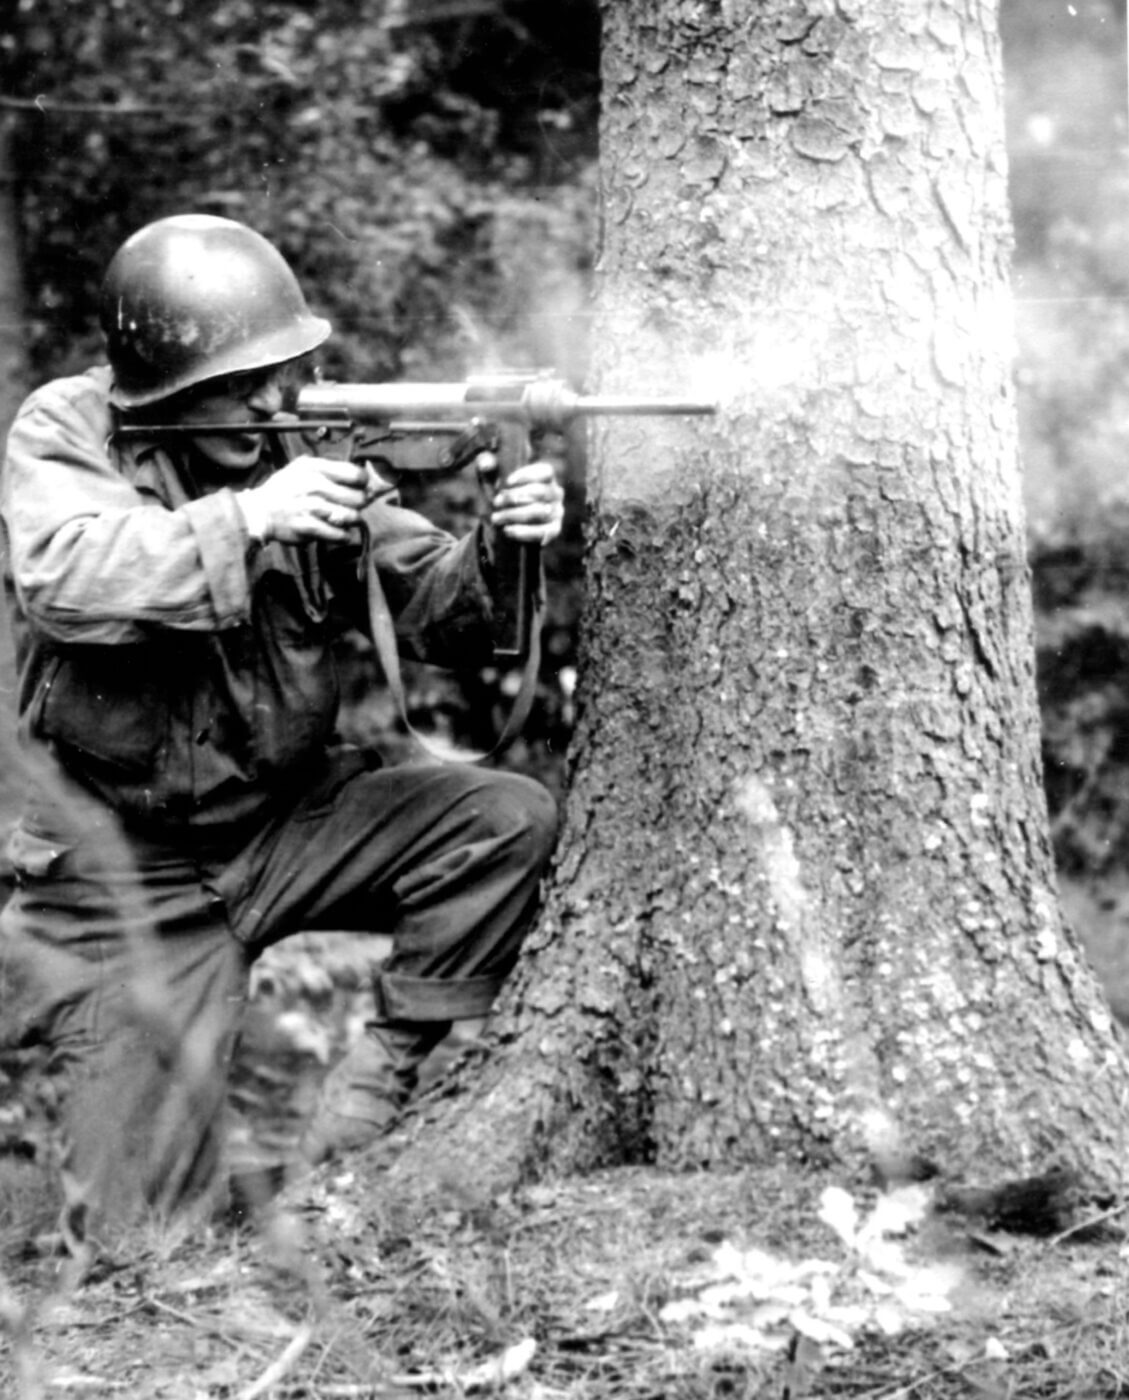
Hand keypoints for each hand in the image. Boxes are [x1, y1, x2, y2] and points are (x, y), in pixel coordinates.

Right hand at [238, 457, 381, 543]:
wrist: (259, 511)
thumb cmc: (286, 489)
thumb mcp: (303, 468)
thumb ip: (332, 469)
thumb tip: (366, 478)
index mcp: (314, 467)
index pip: (355, 474)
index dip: (364, 483)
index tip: (361, 487)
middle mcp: (314, 485)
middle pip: (358, 498)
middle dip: (359, 504)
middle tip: (351, 505)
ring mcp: (311, 507)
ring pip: (352, 517)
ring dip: (351, 520)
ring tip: (342, 518)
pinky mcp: (308, 528)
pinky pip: (340, 535)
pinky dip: (342, 535)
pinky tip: (336, 530)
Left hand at [488, 459, 564, 546]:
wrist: (505, 525)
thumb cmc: (501, 496)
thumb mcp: (491, 479)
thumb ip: (486, 465)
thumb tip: (485, 464)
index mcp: (546, 477)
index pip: (546, 471)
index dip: (527, 475)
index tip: (507, 482)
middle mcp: (556, 493)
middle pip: (541, 492)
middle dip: (514, 497)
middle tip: (496, 502)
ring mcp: (557, 512)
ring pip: (540, 512)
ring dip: (515, 515)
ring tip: (496, 518)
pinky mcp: (554, 530)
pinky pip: (542, 532)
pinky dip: (523, 532)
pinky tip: (507, 530)